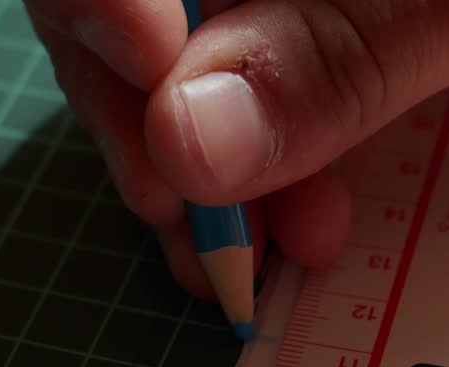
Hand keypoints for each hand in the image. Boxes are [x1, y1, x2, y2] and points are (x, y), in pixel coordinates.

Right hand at [23, 0, 448, 298]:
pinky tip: (302, 228)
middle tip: (211, 246)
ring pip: (181, 72)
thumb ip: (345, 48)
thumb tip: (187, 139)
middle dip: (152, 134)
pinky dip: (261, 175)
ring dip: (207, 177)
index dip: (102, 25)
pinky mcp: (324, 34)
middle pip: (124, 14)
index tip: (170, 144)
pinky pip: (249, 99)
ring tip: (268, 259)